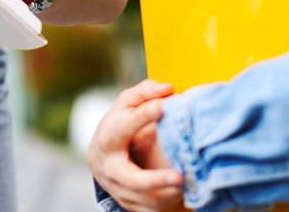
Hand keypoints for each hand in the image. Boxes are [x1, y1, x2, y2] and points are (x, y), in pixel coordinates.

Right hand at [88, 80, 184, 211]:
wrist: (100, 159)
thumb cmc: (118, 125)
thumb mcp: (126, 104)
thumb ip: (145, 92)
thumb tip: (168, 88)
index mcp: (108, 137)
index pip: (123, 126)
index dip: (143, 115)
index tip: (164, 106)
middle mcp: (109, 167)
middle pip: (130, 179)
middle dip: (155, 179)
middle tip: (180, 176)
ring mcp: (118, 188)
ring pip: (144, 199)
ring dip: (167, 193)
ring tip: (188, 182)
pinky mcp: (128, 203)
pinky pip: (150, 209)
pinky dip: (167, 203)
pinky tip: (183, 192)